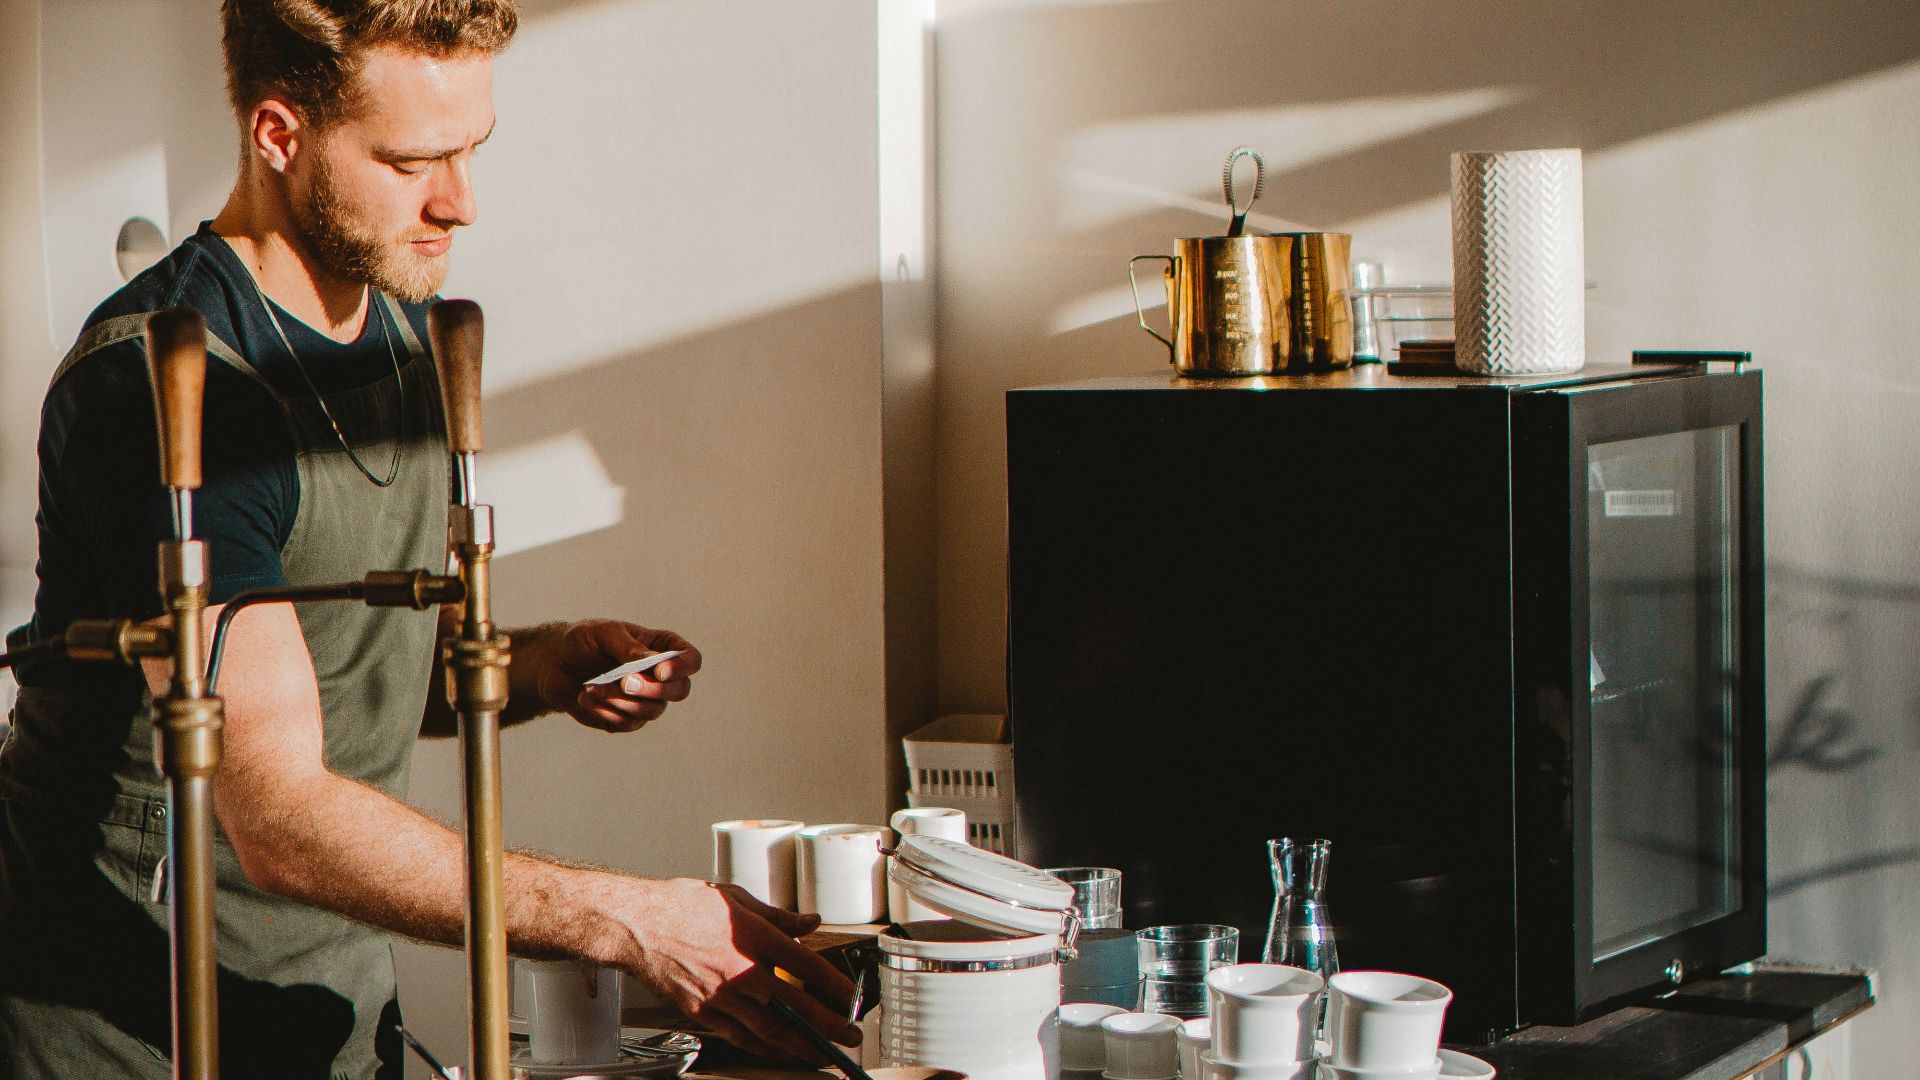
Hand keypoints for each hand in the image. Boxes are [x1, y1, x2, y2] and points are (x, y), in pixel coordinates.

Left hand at [537, 620, 702, 731]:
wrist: (555, 664)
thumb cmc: (584, 641)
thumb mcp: (602, 632)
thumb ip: (627, 646)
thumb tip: (649, 660)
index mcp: (661, 648)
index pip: (690, 659)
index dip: (682, 667)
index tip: (659, 670)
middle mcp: (659, 676)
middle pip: (680, 690)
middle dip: (653, 689)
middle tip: (624, 682)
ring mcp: (645, 700)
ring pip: (652, 710)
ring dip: (622, 701)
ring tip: (592, 686)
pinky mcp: (626, 718)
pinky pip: (626, 723)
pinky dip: (605, 711)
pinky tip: (586, 697)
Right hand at [614, 879, 859, 1061]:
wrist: (635, 925)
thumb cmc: (680, 906)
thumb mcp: (736, 898)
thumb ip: (778, 915)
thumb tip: (809, 922)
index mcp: (753, 937)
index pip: (807, 966)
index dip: (835, 985)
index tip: (852, 997)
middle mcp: (741, 971)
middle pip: (796, 1007)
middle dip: (829, 1025)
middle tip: (850, 1034)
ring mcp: (721, 996)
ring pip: (771, 1031)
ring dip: (802, 1045)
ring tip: (823, 1051)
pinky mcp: (702, 1012)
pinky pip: (741, 1037)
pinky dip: (766, 1048)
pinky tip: (781, 1051)